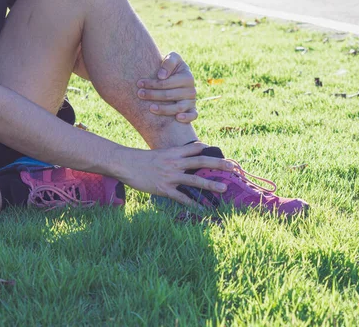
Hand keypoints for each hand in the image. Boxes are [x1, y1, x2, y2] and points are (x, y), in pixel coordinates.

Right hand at [116, 143, 232, 206]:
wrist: (126, 163)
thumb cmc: (140, 159)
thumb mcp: (159, 154)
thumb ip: (172, 156)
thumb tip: (182, 159)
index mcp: (174, 153)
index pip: (196, 149)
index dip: (209, 151)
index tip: (222, 154)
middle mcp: (175, 163)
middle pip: (201, 162)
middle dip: (218, 165)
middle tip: (233, 167)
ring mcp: (170, 176)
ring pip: (195, 180)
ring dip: (211, 185)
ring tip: (224, 188)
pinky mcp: (164, 189)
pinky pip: (182, 198)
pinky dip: (193, 203)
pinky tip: (202, 209)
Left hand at [137, 52, 196, 122]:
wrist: (176, 77)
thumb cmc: (171, 67)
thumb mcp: (172, 58)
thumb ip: (168, 62)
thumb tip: (161, 76)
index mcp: (187, 77)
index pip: (166, 83)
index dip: (152, 83)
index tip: (139, 83)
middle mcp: (191, 90)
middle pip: (169, 95)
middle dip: (153, 95)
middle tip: (139, 94)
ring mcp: (191, 101)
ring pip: (178, 108)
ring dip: (164, 109)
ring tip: (151, 108)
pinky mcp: (192, 110)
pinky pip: (193, 115)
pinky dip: (187, 117)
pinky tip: (177, 118)